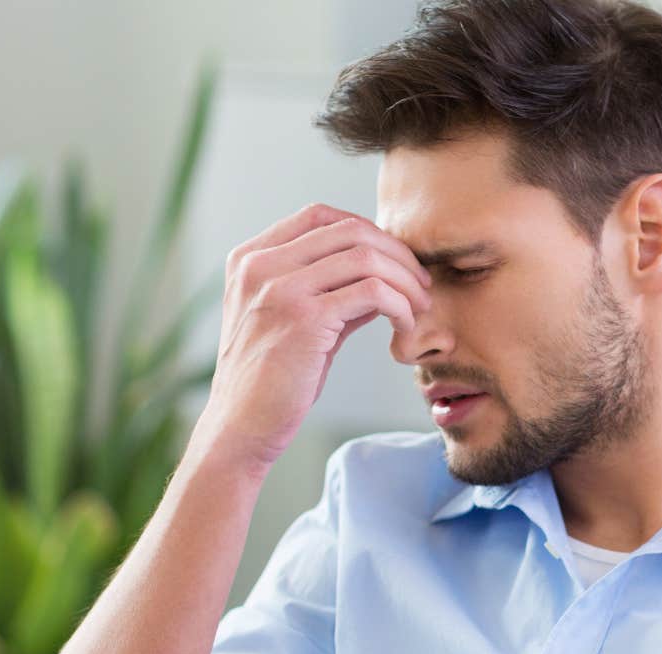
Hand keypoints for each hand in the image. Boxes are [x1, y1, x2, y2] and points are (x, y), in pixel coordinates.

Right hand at [194, 202, 433, 474]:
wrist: (240, 428)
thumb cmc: (269, 383)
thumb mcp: (294, 324)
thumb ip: (330, 292)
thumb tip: (383, 274)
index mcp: (250, 258)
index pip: (320, 216)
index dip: (367, 230)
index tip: (394, 261)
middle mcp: (260, 265)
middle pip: (348, 230)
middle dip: (396, 253)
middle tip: (421, 283)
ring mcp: (279, 289)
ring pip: (366, 257)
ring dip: (405, 280)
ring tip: (420, 306)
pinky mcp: (304, 319)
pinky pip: (372, 292)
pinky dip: (400, 304)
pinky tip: (406, 325)